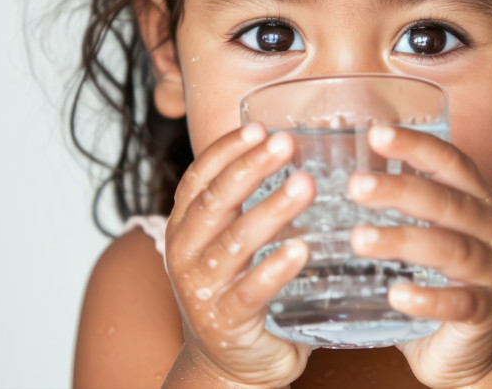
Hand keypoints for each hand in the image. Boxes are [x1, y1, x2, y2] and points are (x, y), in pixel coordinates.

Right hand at [162, 123, 315, 388]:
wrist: (227, 365)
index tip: (259, 127)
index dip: (226, 150)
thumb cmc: (237, 292)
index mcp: (184, 227)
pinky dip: (275, 268)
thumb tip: (297, 154)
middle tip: (286, 142)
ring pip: (234, 242)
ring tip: (306, 186)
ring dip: (271, 210)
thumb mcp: (231, 243)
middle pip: (214, 201)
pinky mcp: (227, 322)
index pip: (198, 178)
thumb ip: (248, 206)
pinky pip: (251, 291)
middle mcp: (185, 254)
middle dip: (251, 168)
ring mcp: (203, 289)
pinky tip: (301, 249)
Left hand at [346, 125, 491, 387]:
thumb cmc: (440, 280)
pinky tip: (396, 295)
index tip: (376, 132)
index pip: (451, 162)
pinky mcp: (485, 313)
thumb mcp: (424, 235)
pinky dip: (428, 299)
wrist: (480, 348)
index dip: (417, 145)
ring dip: (404, 240)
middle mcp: (489, 230)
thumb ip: (394, 208)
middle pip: (447, 201)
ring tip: (360, 238)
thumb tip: (329, 172)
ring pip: (450, 249)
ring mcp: (491, 272)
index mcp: (474, 202)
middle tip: (355, 185)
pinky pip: (459, 303)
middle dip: (400, 189)